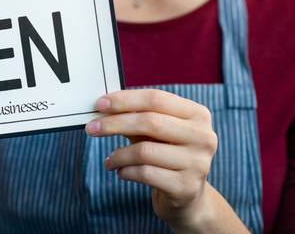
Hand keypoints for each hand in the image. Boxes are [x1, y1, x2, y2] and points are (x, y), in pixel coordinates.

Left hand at [85, 89, 247, 232]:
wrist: (187, 197)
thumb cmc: (166, 155)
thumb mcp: (155, 133)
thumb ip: (136, 116)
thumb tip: (104, 106)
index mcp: (198, 115)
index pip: (156, 99)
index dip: (125, 99)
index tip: (99, 104)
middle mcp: (203, 137)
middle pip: (150, 122)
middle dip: (114, 124)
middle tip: (91, 129)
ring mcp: (198, 163)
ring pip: (144, 151)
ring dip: (118, 155)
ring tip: (110, 159)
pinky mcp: (186, 187)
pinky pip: (145, 174)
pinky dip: (126, 171)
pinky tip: (120, 171)